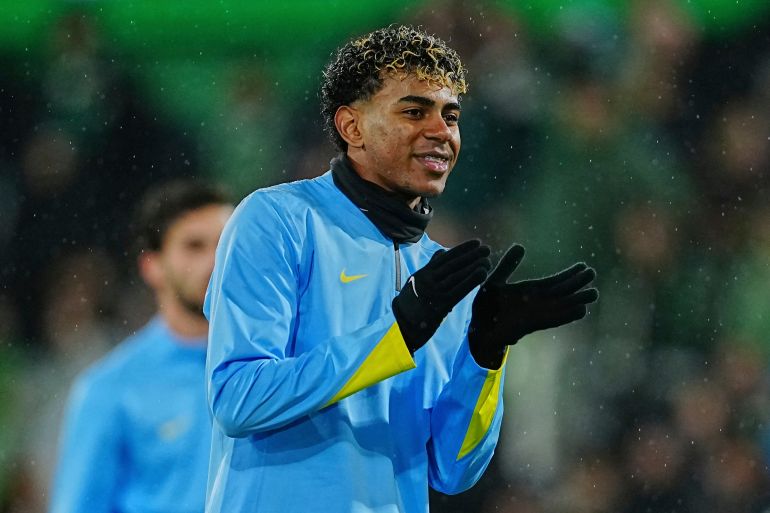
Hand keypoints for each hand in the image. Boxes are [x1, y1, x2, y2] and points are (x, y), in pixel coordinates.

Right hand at [393, 239, 491, 351]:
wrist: (401, 323)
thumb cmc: (410, 302)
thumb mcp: (416, 280)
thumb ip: (430, 266)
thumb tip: (441, 252)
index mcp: (424, 273)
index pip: (445, 257)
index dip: (462, 249)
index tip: (476, 242)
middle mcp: (429, 280)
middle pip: (453, 265)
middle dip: (471, 256)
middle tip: (486, 249)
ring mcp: (434, 292)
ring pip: (457, 275)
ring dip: (474, 266)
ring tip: (487, 259)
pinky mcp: (441, 304)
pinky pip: (459, 290)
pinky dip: (471, 281)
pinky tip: (482, 273)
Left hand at [469, 244, 598, 367]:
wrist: (476, 328)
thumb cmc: (484, 307)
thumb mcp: (495, 280)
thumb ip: (508, 265)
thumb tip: (521, 246)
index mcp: (528, 291)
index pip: (553, 282)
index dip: (568, 275)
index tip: (583, 266)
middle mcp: (535, 303)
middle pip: (561, 292)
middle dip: (576, 284)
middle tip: (593, 274)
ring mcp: (534, 314)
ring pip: (561, 306)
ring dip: (577, 300)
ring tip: (594, 293)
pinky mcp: (530, 325)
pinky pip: (552, 319)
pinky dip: (567, 315)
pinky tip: (582, 310)